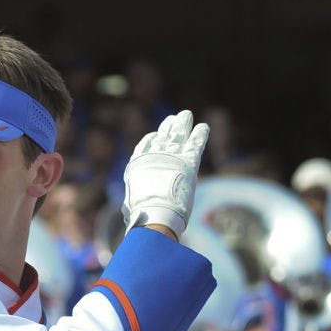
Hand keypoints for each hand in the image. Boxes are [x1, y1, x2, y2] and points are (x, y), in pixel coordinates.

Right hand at [122, 110, 208, 237]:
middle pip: (163, 137)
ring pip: (178, 135)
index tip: (157, 133)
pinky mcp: (189, 162)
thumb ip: (131, 205)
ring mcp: (172, 158)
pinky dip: (200, 135)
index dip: (152, 139)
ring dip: (183, 124)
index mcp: (139, 165)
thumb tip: (126, 215)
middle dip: (169, 127)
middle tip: (174, 118)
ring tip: (186, 115)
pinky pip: (195, 144)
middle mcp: (155, 157)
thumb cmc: (139, 214)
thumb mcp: (130, 206)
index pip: (145, 146)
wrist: (153, 213)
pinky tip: (204, 127)